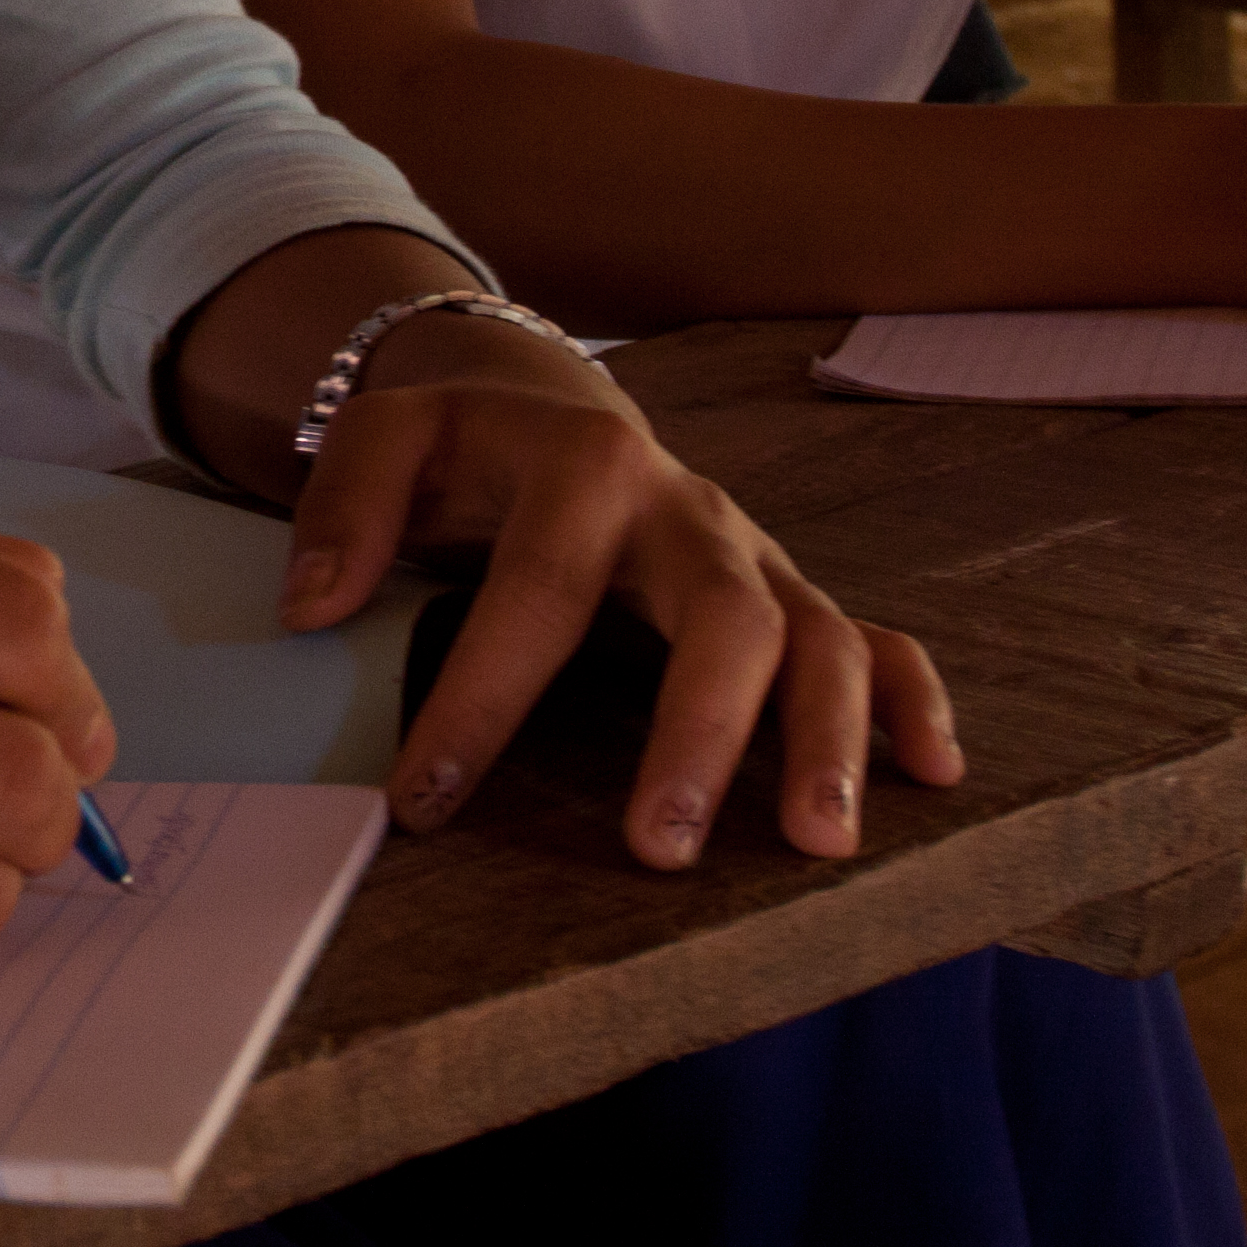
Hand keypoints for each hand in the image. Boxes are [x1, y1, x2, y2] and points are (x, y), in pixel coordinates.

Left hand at [284, 314, 958, 871]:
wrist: (548, 400)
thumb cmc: (465, 449)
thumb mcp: (388, 437)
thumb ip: (342, 506)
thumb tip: (313, 607)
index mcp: (584, 465)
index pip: (537, 589)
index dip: (482, 698)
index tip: (426, 801)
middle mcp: (687, 511)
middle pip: (723, 613)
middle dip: (699, 732)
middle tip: (659, 846)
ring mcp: (750, 557)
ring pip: (820, 637)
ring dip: (826, 740)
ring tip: (816, 843)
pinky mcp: (790, 594)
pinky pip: (876, 642)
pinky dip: (912, 701)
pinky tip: (933, 773)